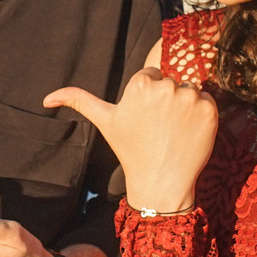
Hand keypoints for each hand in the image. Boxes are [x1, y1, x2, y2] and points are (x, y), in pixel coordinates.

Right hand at [44, 66, 219, 214]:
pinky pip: (208, 100)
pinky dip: (202, 115)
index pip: (152, 75)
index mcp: (140, 83)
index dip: (149, 97)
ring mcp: (190, 98)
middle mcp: (166, 86)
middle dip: (167, 100)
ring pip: (190, 90)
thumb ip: (79, 100)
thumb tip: (46, 99)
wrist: (161, 181)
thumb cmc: (131, 151)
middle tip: (160, 127)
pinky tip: (189, 132)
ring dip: (185, 106)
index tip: (146, 117)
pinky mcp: (209, 110)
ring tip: (173, 130)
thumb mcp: (105, 122)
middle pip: (172, 81)